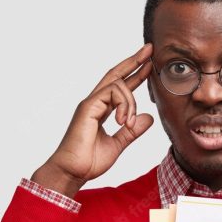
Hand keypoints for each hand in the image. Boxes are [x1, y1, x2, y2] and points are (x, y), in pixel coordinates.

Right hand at [31, 44, 154, 195]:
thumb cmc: (88, 162)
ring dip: (131, 103)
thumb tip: (148, 118)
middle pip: (116, 74)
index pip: (120, 86)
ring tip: (128, 124)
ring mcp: (90, 103)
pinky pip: (112, 93)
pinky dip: (124, 105)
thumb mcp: (117, 146)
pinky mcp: (88, 107)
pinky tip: (124, 122)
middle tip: (149, 49)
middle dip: (133, 61)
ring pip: (118, 85)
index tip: (148, 64)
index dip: (135, 74)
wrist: (71, 172)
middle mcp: (94, 103)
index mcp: (100, 110)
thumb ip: (132, 132)